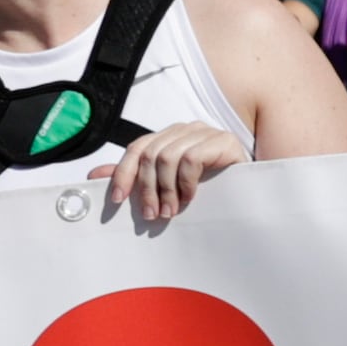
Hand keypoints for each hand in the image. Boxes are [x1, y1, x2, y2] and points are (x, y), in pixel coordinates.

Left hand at [97, 120, 246, 226]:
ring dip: (166, 189)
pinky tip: (191, 198)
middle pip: (150, 153)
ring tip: (170, 212)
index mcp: (169, 137)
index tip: (118, 201)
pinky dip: (186, 182)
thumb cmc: (210, 189)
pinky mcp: (224, 140)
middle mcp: (185, 130)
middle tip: (151, 215)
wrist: (251, 191)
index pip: (136, 148)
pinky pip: (192, 158)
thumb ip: (135, 178)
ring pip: (168, 156)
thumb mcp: (169, 185)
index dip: (123, 173)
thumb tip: (94, 176)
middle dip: (147, 188)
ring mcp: (205, 132)